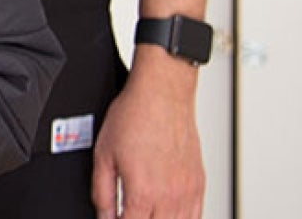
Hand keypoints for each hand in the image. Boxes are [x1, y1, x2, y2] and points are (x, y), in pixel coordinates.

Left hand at [91, 55, 203, 217]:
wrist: (163, 94)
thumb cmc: (134, 116)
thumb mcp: (103, 154)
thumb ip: (101, 191)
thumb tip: (103, 214)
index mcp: (142, 192)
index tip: (115, 218)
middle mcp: (169, 196)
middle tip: (128, 212)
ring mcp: (187, 192)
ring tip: (146, 212)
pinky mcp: (199, 184)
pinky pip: (197, 216)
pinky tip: (169, 214)